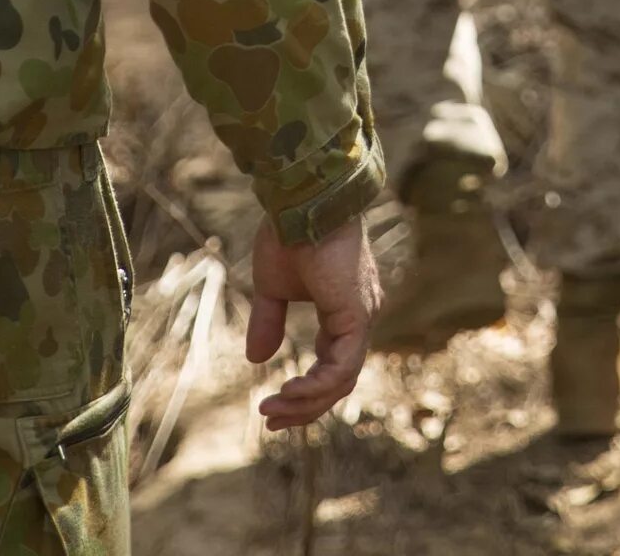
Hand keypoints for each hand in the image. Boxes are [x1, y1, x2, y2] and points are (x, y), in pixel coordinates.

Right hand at [247, 216, 380, 431]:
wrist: (300, 199)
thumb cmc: (288, 232)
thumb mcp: (271, 286)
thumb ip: (269, 322)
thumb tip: (257, 361)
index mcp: (345, 310)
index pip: (333, 365)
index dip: (305, 390)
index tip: (272, 404)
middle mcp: (360, 317)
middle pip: (339, 380)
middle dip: (304, 406)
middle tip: (271, 420)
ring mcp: (363, 317)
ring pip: (342, 379)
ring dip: (306, 401)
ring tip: (272, 410)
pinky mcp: (357, 316)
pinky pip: (342, 367)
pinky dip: (316, 386)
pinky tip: (289, 392)